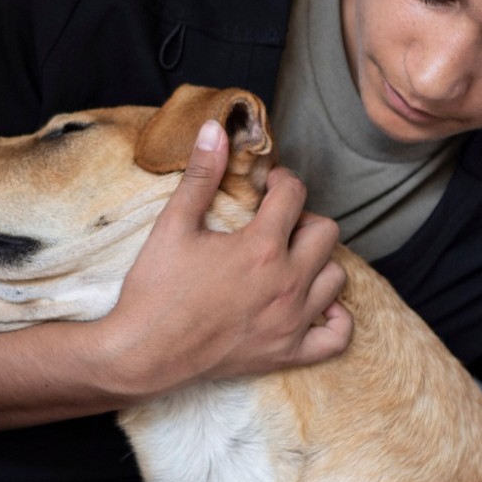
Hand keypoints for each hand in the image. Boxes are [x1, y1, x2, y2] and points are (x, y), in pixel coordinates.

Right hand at [101, 122, 351, 396]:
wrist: (143, 352)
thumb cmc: (155, 289)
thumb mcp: (172, 226)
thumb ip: (201, 176)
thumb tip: (216, 129)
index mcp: (261, 247)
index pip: (294, 196)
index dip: (282, 181)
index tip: (267, 185)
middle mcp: (288, 282)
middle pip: (326, 232)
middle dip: (304, 218)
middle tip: (276, 222)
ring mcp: (293, 321)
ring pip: (337, 277)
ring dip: (318, 262)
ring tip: (290, 259)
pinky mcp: (288, 352)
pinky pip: (338, 335)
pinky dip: (334, 318)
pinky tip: (314, 304)